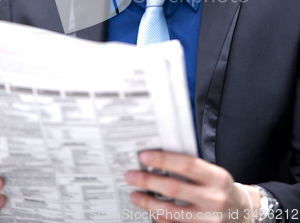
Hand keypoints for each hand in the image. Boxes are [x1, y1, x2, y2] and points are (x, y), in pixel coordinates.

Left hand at [125, 151, 260, 222]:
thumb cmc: (221, 189)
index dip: (164, 160)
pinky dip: (159, 218)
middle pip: (174, 189)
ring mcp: (209, 221)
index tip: (144, 157)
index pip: (187, 165)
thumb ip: (192, 168)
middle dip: (148, 181)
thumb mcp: (214, 174)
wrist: (243, 214)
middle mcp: (214, 199)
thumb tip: (159, 159)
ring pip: (171, 213)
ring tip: (135, 195)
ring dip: (148, 203)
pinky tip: (150, 211)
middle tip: (131, 176)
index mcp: (217, 178)